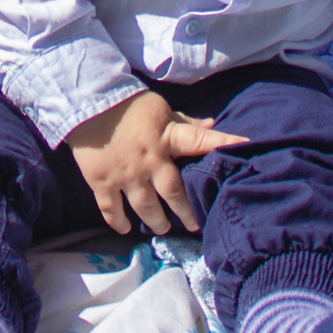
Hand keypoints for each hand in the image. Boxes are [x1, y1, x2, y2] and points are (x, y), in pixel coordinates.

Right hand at [64, 90, 248, 235]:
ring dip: (156, 221)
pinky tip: (125, 229)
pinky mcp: (102, 181)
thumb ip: (185, 122)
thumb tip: (214, 124)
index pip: (199, 140)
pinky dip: (119, 222)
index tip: (246, 145)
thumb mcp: (160, 109)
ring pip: (145, 207)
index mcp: (166, 138)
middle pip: (173, 193)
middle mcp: (149, 161)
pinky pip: (112, 209)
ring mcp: (125, 175)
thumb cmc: (129, 106)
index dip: (223, 142)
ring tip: (161, 229)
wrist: (87, 102)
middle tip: (192, 226)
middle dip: (185, 212)